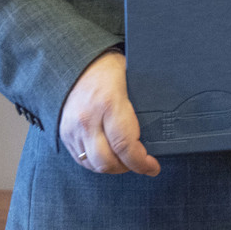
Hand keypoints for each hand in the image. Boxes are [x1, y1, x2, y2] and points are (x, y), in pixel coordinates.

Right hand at [58, 50, 159, 175]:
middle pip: (107, 161)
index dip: (141, 162)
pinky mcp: (64, 134)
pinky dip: (97, 163)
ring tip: (127, 161)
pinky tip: (110, 157)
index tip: (153, 167)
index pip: (125, 145)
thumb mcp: (133, 78)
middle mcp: (87, 119)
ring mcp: (72, 129)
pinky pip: (81, 159)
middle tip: (142, 164)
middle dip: (128, 168)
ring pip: (93, 164)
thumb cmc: (110, 68)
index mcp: (109, 103)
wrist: (75, 61)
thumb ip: (145, 101)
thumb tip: (166, 122)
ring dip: (112, 168)